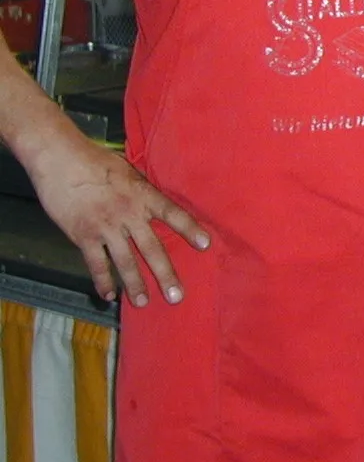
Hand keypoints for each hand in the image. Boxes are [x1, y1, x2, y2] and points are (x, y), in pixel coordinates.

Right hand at [26, 136, 208, 306]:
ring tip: (143, 303)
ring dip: (135, 284)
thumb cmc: (95, 160)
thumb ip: (142, 191)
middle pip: (152, 248)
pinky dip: (103, 280)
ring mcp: (106, 227)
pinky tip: (108, 295)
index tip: (206, 245)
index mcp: (144, 195)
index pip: (173, 214)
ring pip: (125, 261)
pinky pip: (96, 263)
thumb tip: (154, 205)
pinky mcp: (83, 235)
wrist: (60, 159)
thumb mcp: (128, 171)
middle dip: (165, 274)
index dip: (190, 229)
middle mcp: (129, 214)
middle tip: (176, 297)